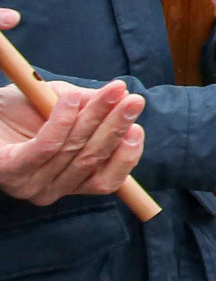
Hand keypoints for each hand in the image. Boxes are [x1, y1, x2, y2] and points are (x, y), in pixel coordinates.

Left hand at [0, 78, 142, 204]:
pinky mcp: (10, 170)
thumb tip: (120, 100)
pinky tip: (71, 98)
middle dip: (117, 126)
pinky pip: (46, 146)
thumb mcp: (59, 107)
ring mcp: (29, 185)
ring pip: (74, 150)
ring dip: (96, 115)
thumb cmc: (15, 114)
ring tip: (113, 89)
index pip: (107, 180)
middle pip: (93, 160)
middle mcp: (50, 191)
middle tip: (132, 98)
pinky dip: (63, 120)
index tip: (138, 126)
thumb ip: (87, 107)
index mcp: (67, 183)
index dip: (127, 155)